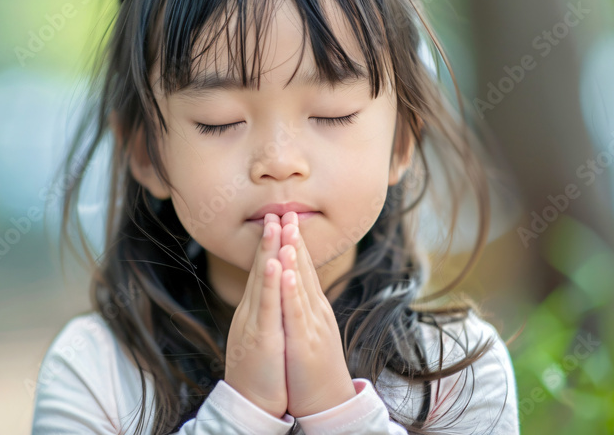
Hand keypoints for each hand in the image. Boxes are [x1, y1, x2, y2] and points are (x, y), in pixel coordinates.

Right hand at [223, 213, 287, 418]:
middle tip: (276, 209)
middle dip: (270, 238)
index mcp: (256, 309)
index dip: (271, 245)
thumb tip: (271, 294)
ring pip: (263, 280)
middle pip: (261, 267)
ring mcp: (255, 321)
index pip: (264, 270)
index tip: (279, 220)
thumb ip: (266, 312)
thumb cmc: (260, 372)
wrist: (250, 402)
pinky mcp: (261, 336)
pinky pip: (267, 306)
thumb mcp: (262, 335)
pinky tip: (275, 263)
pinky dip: (271, 283)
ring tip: (275, 225)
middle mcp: (252, 310)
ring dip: (269, 251)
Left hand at [278, 211, 356, 417]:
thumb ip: (301, 308)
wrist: (328, 402)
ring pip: (300, 284)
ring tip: (286, 230)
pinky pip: (296, 312)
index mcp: (312, 308)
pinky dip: (291, 290)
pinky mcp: (305, 341)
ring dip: (293, 256)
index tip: (285, 217)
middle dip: (293, 239)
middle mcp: (315, 311)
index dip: (293, 242)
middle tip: (287, 210)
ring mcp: (312, 324)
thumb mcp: (307, 330)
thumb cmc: (313, 368)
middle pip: (303, 269)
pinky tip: (286, 272)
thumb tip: (294, 287)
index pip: (303, 269)